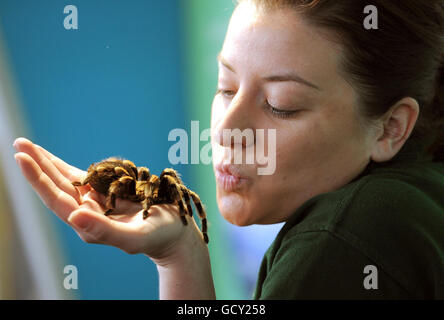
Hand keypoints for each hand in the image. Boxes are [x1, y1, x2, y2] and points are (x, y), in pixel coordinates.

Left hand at [13, 137, 204, 258]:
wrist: (174, 231)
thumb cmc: (158, 236)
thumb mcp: (133, 237)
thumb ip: (104, 230)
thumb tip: (73, 216)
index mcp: (88, 225)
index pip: (57, 200)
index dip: (39, 179)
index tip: (23, 158)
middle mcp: (87, 212)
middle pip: (56, 186)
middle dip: (37, 164)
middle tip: (19, 143)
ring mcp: (96, 201)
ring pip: (65, 179)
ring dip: (46, 162)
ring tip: (27, 145)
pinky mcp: (106, 193)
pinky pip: (82, 177)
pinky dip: (65, 166)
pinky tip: (53, 159)